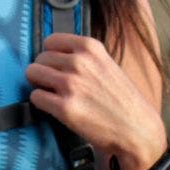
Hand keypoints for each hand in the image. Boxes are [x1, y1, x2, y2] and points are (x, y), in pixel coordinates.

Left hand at [25, 33, 164, 169]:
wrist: (137, 129)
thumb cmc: (123, 99)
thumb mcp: (107, 64)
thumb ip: (83, 57)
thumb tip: (55, 56)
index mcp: (90, 48)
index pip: (51, 40)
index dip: (50, 54)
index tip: (55, 65)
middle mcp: (79, 62)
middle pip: (40, 58)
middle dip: (44, 71)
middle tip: (55, 84)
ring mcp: (71, 84)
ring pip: (32, 73)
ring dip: (39, 85)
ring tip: (53, 94)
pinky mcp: (64, 108)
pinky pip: (35, 97)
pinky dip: (41, 102)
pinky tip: (54, 107)